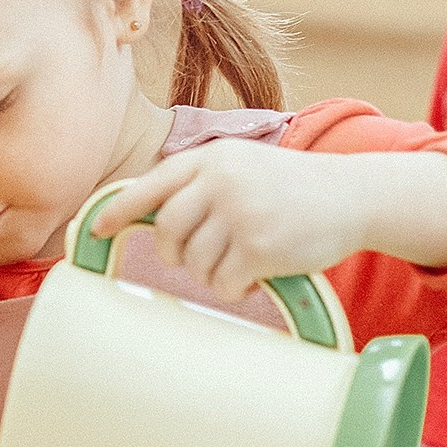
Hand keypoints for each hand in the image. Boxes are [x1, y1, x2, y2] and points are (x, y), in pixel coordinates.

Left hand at [89, 140, 446, 300]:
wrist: (352, 195)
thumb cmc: (292, 188)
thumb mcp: (243, 168)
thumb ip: (200, 185)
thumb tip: (151, 217)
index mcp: (211, 158)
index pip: (150, 186)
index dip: (117, 212)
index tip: (94, 231)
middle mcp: (220, 180)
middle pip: (167, 233)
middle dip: (177, 253)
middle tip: (201, 257)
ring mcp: (239, 213)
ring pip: (194, 263)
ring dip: (213, 273)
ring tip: (241, 262)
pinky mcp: (259, 247)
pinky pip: (223, 283)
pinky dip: (235, 288)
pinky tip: (257, 275)